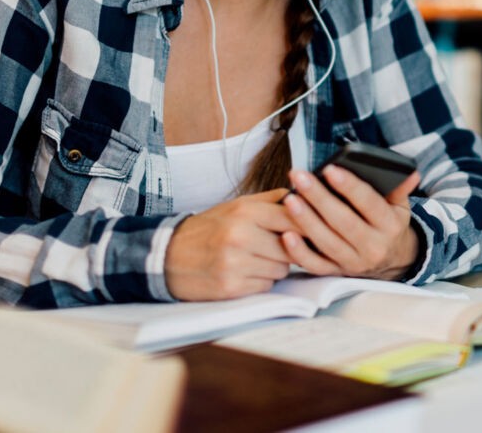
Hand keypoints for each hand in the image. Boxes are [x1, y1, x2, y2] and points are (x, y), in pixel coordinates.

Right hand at [165, 189, 297, 300]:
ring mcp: (235, 263)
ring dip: (274, 267)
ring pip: (281, 269)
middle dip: (287, 250)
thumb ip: (271, 200)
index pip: (293, 218)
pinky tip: (244, 272)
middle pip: (291, 248)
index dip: (307, 226)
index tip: (313, 230)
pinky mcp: (231, 287)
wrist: (169, 256)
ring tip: (255, 259)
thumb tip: (304, 194)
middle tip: (274, 247)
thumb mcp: (236, 206)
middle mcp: (240, 236)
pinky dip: (260, 281)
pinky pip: (266, 285)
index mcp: (244, 212)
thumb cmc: (210, 229)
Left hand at [280, 166, 421, 279]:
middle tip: (299, 177)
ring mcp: (353, 262)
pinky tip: (285, 234)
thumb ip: (400, 189)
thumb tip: (410, 173)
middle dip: (319, 197)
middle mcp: (373, 247)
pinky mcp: (337, 273)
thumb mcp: (400, 208)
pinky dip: (299, 252)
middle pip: (343, 221)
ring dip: (305, 220)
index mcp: (390, 227)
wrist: (393, 261)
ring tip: (289, 198)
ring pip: (326, 242)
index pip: (369, 203)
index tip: (330, 169)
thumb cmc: (390, 226)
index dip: (349, 187)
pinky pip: (315, 265)